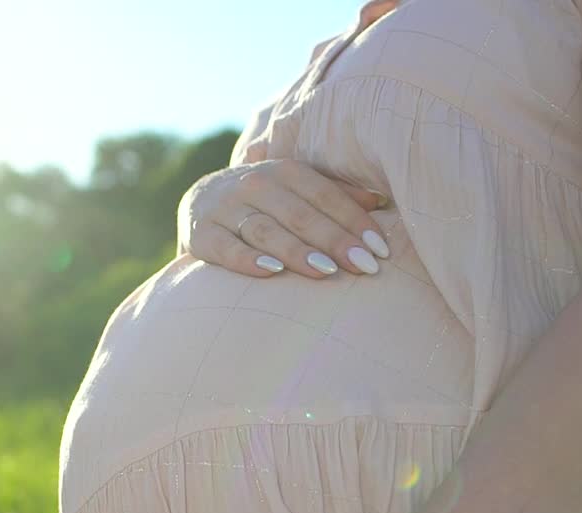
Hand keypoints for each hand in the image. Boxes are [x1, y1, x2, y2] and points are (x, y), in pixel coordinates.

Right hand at [176, 158, 393, 278]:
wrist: (200, 203)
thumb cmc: (265, 202)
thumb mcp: (296, 190)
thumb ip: (335, 194)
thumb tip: (381, 200)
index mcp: (284, 172)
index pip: (325, 195)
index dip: (354, 221)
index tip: (379, 249)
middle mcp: (254, 184)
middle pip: (300, 214)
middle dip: (334, 240)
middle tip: (364, 266)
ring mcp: (226, 209)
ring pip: (266, 230)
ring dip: (297, 250)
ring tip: (326, 270)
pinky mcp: (202, 235)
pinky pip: (226, 248)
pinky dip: (247, 260)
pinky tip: (271, 272)